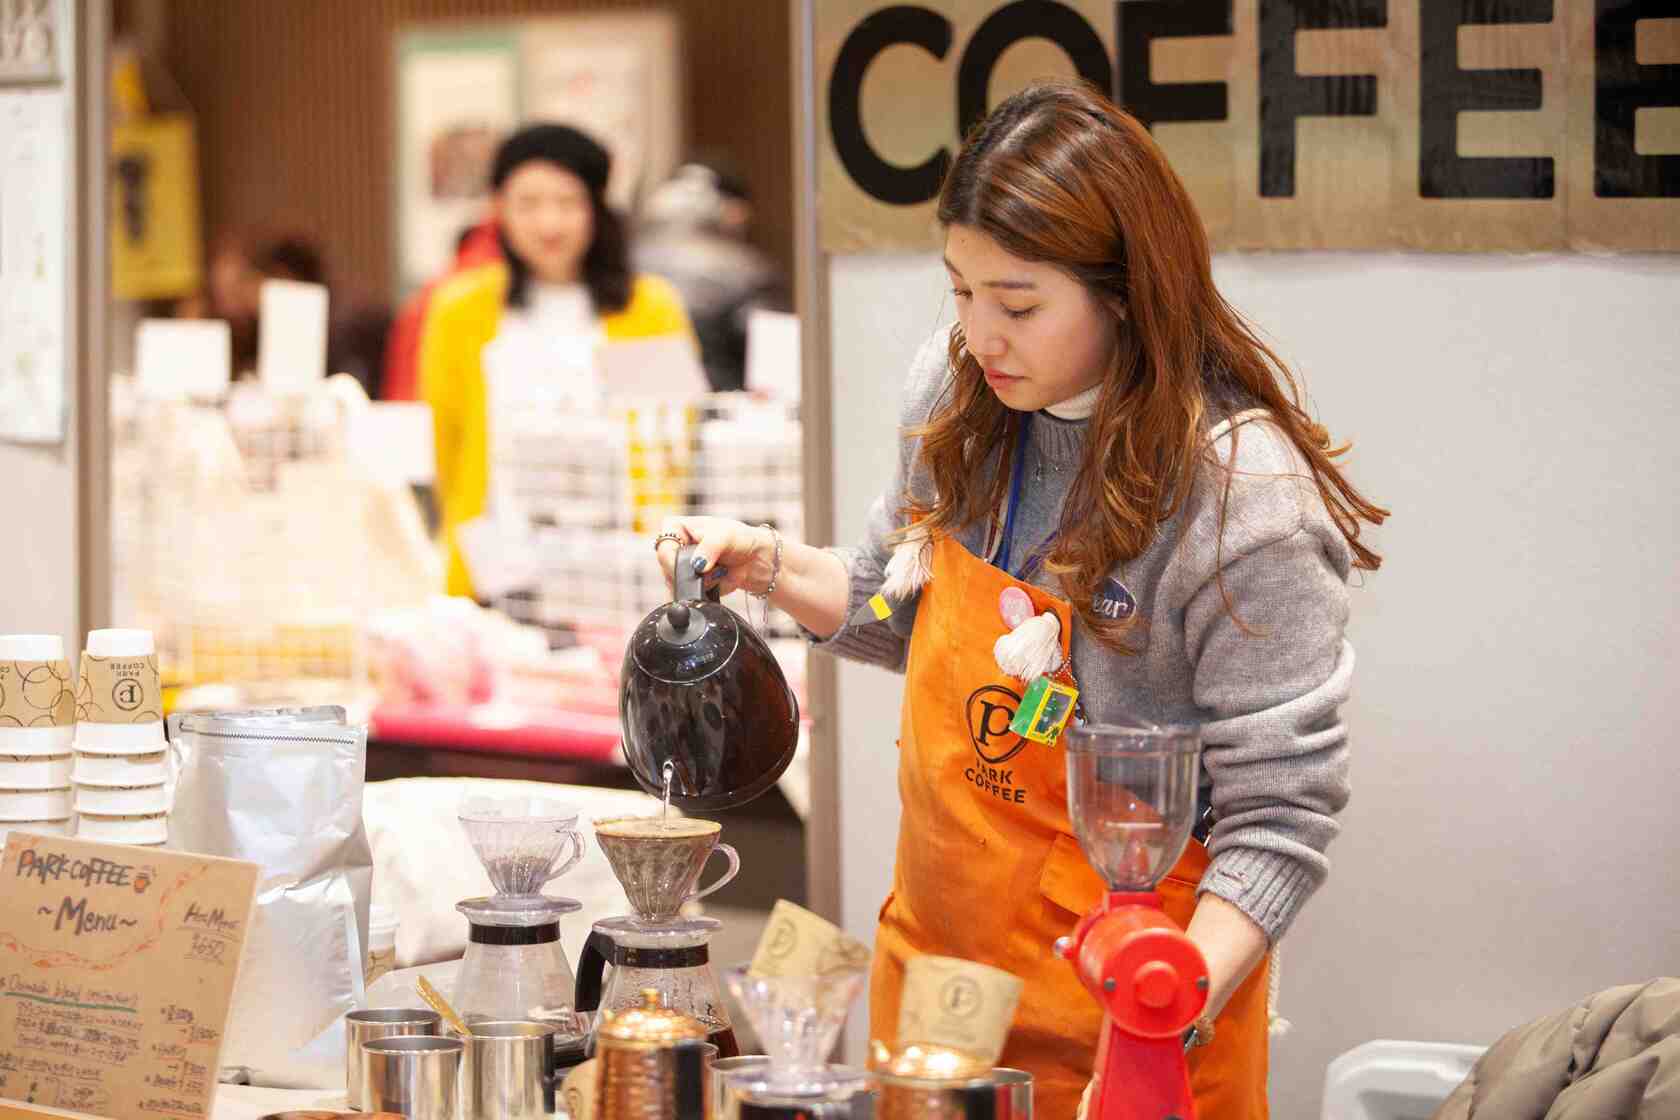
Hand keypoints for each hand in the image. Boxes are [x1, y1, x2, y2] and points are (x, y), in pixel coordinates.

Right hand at [655, 516, 776, 597]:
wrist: (756, 559)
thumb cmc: (740, 538)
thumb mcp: (726, 535)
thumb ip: (710, 546)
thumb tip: (698, 565)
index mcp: (675, 528)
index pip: (663, 548)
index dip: (674, 561)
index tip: (695, 566)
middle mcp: (675, 548)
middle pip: (668, 570)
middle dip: (692, 574)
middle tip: (713, 568)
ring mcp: (681, 568)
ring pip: (679, 585)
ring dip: (702, 583)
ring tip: (720, 570)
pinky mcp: (690, 584)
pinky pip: (690, 595)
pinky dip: (706, 592)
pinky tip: (719, 580)